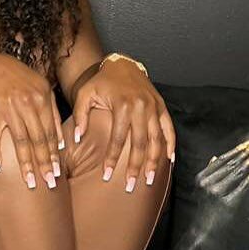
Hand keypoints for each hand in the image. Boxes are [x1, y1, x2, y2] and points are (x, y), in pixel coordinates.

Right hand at [0, 55, 64, 188]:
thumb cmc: (22, 81)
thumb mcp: (44, 91)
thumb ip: (54, 115)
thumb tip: (63, 144)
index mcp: (42, 100)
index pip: (50, 133)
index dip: (54, 154)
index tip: (57, 173)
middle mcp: (28, 104)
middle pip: (38, 139)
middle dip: (44, 163)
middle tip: (48, 183)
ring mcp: (9, 107)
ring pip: (20, 140)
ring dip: (25, 163)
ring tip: (30, 182)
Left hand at [73, 58, 175, 187]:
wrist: (122, 64)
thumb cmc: (101, 81)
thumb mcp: (85, 94)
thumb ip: (80, 116)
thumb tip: (77, 138)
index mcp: (122, 105)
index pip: (118, 139)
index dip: (111, 159)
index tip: (105, 176)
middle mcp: (141, 107)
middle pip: (140, 144)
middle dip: (135, 167)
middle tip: (130, 185)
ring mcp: (154, 107)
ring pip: (157, 139)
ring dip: (154, 161)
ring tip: (150, 179)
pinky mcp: (161, 106)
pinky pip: (169, 128)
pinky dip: (171, 144)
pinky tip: (169, 160)